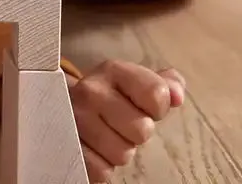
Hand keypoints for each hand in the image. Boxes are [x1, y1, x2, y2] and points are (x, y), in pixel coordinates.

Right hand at [66, 60, 185, 182]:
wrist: (64, 105)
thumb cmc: (109, 96)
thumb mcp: (135, 82)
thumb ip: (163, 85)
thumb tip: (177, 95)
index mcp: (113, 70)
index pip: (157, 94)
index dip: (158, 107)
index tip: (145, 106)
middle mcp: (91, 91)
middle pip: (142, 129)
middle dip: (137, 132)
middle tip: (122, 123)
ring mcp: (75, 120)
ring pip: (123, 154)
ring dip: (119, 149)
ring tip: (107, 135)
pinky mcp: (67, 148)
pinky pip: (103, 171)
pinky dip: (103, 166)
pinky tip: (95, 148)